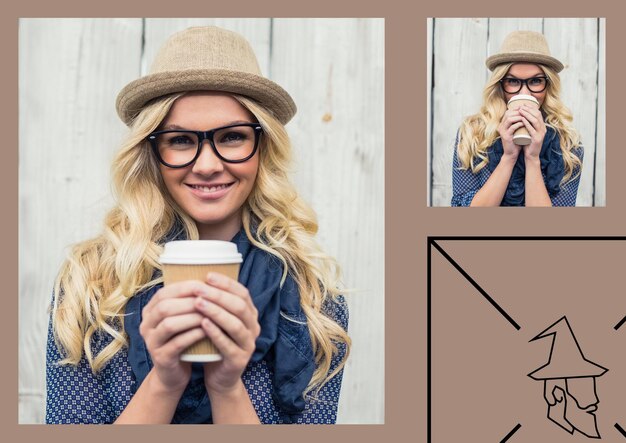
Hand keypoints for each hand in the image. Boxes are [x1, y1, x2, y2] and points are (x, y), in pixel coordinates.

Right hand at [139, 281, 209, 393]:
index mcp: (150, 311)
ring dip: (192, 317)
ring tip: (210, 314)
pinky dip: (193, 335)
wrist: (174, 373)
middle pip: (165, 307)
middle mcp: (146, 325)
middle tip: (210, 299)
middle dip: (189, 301)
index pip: (164, 292)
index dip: (185, 287)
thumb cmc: (182, 338)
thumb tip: (209, 277)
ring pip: (169, 324)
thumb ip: (187, 301)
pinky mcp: (161, 358)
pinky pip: (176, 343)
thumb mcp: (181, 318)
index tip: (205, 284)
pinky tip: (207, 330)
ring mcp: (151, 342)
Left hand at [194, 272, 259, 395]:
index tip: (207, 275)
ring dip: (216, 312)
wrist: (220, 377)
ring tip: (198, 303)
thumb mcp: (218, 320)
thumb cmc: (215, 343)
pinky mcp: (240, 360)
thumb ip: (216, 303)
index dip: (226, 283)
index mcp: (250, 314)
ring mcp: (249, 344)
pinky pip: (228, 344)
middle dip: (218, 295)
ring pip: (235, 324)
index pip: (242, 293)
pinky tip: (202, 324)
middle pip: (239, 306)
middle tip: (199, 288)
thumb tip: (197, 277)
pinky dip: (215, 332)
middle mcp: (253, 327)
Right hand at [497, 108, 523, 160]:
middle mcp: (501, 127)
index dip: (516, 109)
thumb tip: (525, 113)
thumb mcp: (516, 130)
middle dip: (518, 111)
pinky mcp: (506, 136)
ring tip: (526, 117)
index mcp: (502, 124)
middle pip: (508, 114)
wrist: (512, 153)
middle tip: (526, 112)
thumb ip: (518, 122)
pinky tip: (524, 123)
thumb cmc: (516, 141)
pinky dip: (519, 124)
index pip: (508, 112)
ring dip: (518, 117)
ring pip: (509, 119)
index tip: (525, 109)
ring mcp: (502, 131)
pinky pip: (512, 127)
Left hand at [518, 105, 546, 159]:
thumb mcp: (528, 132)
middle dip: (529, 109)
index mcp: (542, 126)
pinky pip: (532, 129)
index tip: (523, 104)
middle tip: (521, 106)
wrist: (531, 155)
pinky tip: (522, 119)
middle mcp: (543, 129)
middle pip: (537, 115)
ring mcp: (540, 134)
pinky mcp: (537, 139)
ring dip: (527, 114)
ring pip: (535, 121)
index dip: (531, 108)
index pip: (538, 113)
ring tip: (520, 111)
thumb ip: (527, 124)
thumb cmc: (528, 143)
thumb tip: (522, 115)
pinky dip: (527, 123)